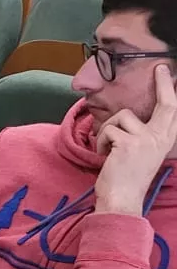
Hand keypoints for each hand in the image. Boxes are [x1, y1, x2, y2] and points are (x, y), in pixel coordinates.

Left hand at [96, 65, 176, 214]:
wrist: (122, 200)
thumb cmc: (126, 179)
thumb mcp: (142, 154)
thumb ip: (143, 136)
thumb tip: (131, 118)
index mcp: (164, 141)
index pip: (172, 112)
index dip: (170, 92)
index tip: (167, 73)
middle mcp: (160, 138)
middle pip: (166, 105)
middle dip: (163, 84)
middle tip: (159, 68)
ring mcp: (146, 140)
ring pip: (121, 116)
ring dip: (108, 129)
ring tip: (109, 148)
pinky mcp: (128, 143)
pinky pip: (107, 130)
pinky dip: (100, 142)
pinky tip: (104, 156)